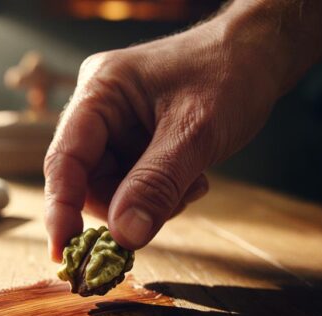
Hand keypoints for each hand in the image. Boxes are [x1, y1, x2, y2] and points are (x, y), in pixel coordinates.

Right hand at [43, 16, 281, 260]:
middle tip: (167, 209)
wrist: (260, 56)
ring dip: (151, 200)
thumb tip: (123, 237)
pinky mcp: (135, 141)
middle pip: (87, 180)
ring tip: (191, 182)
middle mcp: (99, 108)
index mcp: (99, 92)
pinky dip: (162, 193)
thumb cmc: (229, 74)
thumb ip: (156, 184)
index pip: (64, 158)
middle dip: (125, 204)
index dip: (60, 208)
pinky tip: (193, 177)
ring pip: (113, 189)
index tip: (63, 253)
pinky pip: (134, 185)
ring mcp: (116, 126)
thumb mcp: (195, 133)